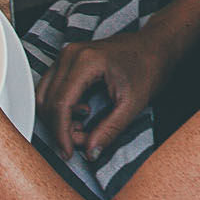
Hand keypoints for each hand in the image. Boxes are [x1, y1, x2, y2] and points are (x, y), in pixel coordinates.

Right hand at [38, 29, 163, 164]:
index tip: (68, 152)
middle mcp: (70, 55)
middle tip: (80, 141)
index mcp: (85, 62)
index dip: (61, 134)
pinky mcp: (67, 60)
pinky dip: (59, 108)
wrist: (156, 46)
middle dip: (60, 128)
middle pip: (47, 101)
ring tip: (81, 127)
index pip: (60, 105)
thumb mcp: (132, 104)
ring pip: (43, 96)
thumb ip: (109, 130)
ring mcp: (66, 56)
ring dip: (57, 119)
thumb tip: (90, 152)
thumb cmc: (149, 67)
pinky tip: (80, 113)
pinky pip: (50, 89)